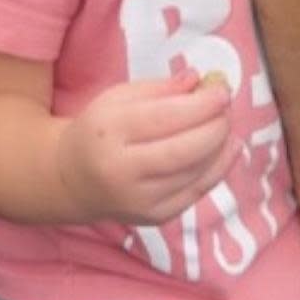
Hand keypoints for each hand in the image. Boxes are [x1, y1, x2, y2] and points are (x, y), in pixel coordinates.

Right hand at [56, 68, 238, 225]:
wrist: (72, 180)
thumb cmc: (99, 131)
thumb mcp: (118, 98)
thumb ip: (160, 89)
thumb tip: (199, 82)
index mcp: (108, 132)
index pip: (165, 118)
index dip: (201, 105)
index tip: (222, 91)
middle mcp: (122, 170)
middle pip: (184, 149)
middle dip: (216, 126)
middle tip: (226, 108)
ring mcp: (140, 199)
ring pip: (195, 172)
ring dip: (220, 145)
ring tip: (225, 124)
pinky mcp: (156, 218)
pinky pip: (197, 192)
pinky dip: (219, 168)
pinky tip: (227, 148)